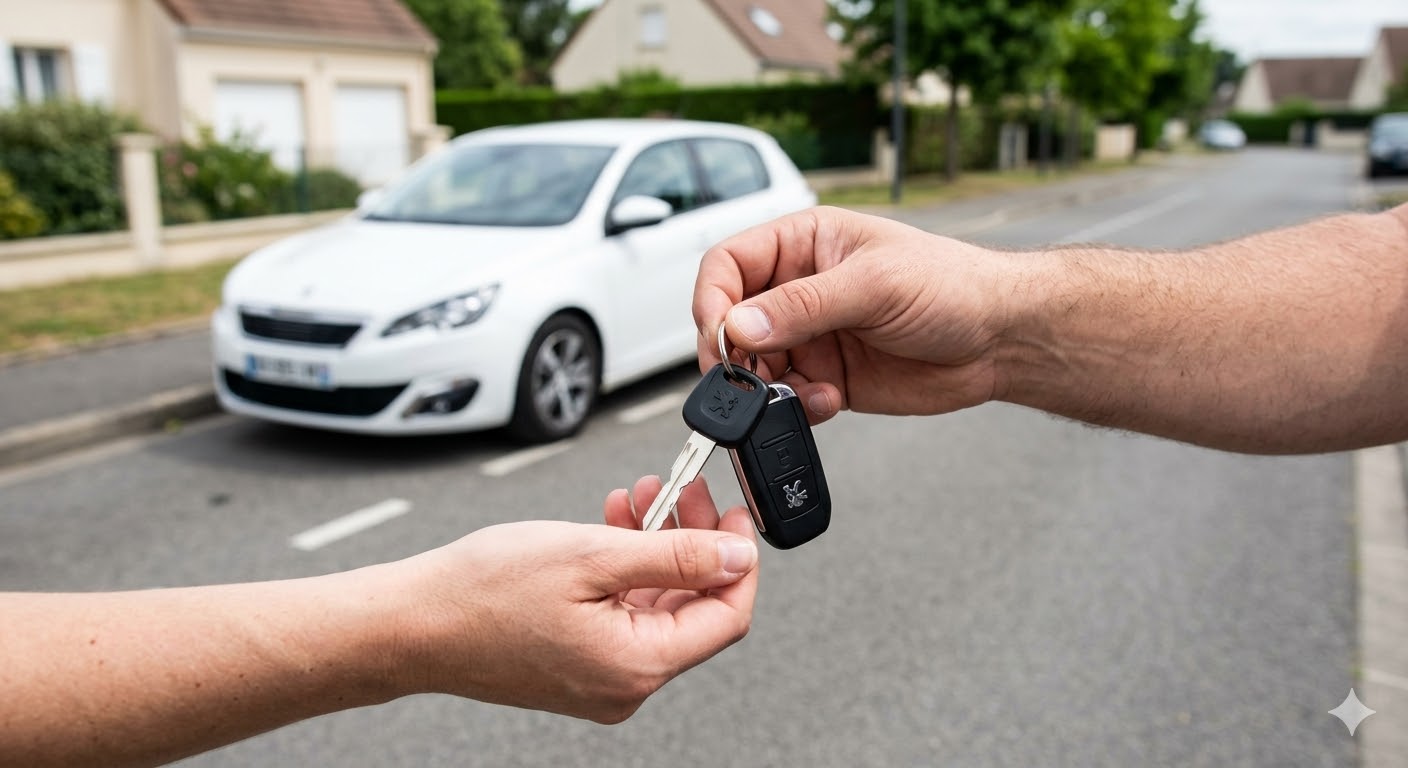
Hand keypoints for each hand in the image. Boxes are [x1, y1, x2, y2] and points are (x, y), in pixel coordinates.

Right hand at [390, 478, 757, 723]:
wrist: (411, 622)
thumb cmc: (484, 591)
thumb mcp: (594, 554)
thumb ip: (677, 556)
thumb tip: (738, 557)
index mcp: (637, 666)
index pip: (727, 616)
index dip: (739, 559)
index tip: (735, 514)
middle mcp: (624, 684)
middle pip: (692, 608)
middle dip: (692, 541)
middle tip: (683, 490)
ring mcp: (599, 679)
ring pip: (655, 606)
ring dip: (656, 548)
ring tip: (639, 499)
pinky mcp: (576, 665)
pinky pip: (622, 615)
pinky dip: (625, 570)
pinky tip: (613, 527)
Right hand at [694, 206, 1017, 421]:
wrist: (1001, 339)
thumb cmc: (952, 285)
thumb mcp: (874, 285)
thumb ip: (802, 307)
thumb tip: (739, 326)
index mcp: (804, 243)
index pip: (728, 264)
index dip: (713, 300)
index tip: (720, 336)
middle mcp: (799, 289)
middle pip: (732, 320)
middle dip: (734, 354)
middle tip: (744, 379)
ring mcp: (812, 336)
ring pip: (755, 367)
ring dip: (767, 387)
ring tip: (803, 390)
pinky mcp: (827, 377)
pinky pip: (787, 398)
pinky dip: (796, 407)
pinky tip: (828, 400)